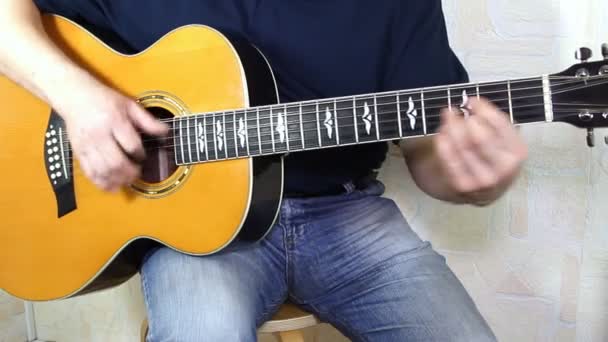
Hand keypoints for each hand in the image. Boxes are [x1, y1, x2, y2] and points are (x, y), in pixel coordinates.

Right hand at [53, 79, 167, 191]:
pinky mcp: (78, 152)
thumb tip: (167, 132)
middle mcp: (99, 134)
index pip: (131, 145)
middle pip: (117, 162)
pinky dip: (101, 183)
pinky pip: (90, 172)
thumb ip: (148, 120)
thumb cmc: (105, 100)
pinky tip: (112, 186)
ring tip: (128, 180)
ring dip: (118, 180)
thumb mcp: (129, 105)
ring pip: (103, 170)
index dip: (140, 154)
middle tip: (138, 173)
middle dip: (131, 172)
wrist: (74, 96)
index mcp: (115, 121)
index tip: (143, 156)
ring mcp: (87, 145)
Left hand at [434, 98, 527, 204]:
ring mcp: (484, 180)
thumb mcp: (502, 141)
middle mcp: (504, 168)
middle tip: (453, 111)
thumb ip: (491, 122)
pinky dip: (443, 143)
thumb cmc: (490, 159)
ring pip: (462, 146)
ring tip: (447, 120)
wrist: (481, 191)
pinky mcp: (464, 186)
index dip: (483, 109)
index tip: (471, 100)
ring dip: (450, 128)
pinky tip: (442, 135)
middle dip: (463, 120)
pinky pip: (449, 159)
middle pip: (480, 137)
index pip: (500, 124)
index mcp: (517, 152)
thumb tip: (472, 102)